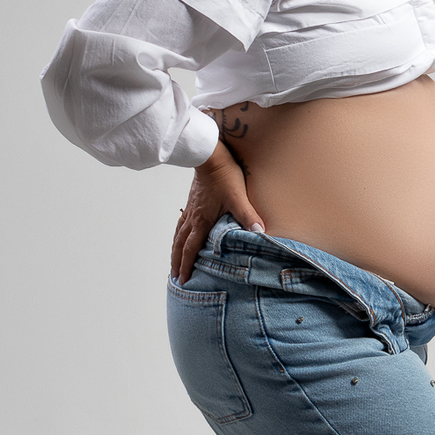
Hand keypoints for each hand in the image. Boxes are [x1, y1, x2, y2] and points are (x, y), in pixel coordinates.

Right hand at [171, 140, 265, 283]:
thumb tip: (260, 232)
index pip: (191, 248)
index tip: (183, 279)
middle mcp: (193, 218)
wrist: (210, 156)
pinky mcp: (192, 202)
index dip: (186, 265)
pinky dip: (178, 233)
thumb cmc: (224, 176)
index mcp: (202, 221)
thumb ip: (248, 215)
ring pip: (178, 234)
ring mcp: (191, 210)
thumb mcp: (238, 197)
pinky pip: (181, 222)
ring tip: (174, 261)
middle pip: (180, 245)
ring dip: (175, 250)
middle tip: (175, 277)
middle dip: (177, 262)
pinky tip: (180, 234)